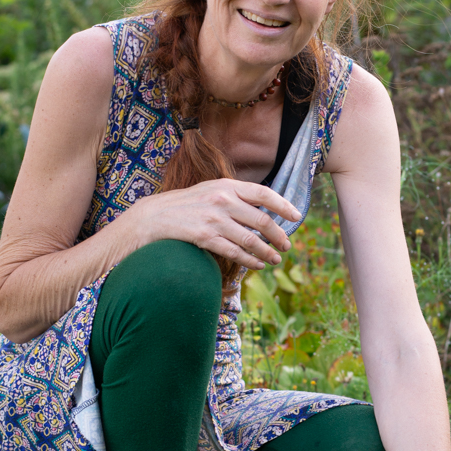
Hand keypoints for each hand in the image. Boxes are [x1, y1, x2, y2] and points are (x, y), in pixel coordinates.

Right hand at [131, 178, 300, 269]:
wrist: (154, 216)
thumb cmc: (188, 204)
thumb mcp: (212, 190)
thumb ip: (236, 196)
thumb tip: (265, 209)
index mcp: (227, 185)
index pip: (263, 193)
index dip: (283, 205)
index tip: (297, 216)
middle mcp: (222, 200)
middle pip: (261, 220)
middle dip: (278, 235)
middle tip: (287, 244)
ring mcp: (213, 219)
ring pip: (250, 239)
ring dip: (267, 252)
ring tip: (276, 259)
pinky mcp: (205, 237)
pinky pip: (234, 252)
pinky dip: (250, 260)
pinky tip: (258, 265)